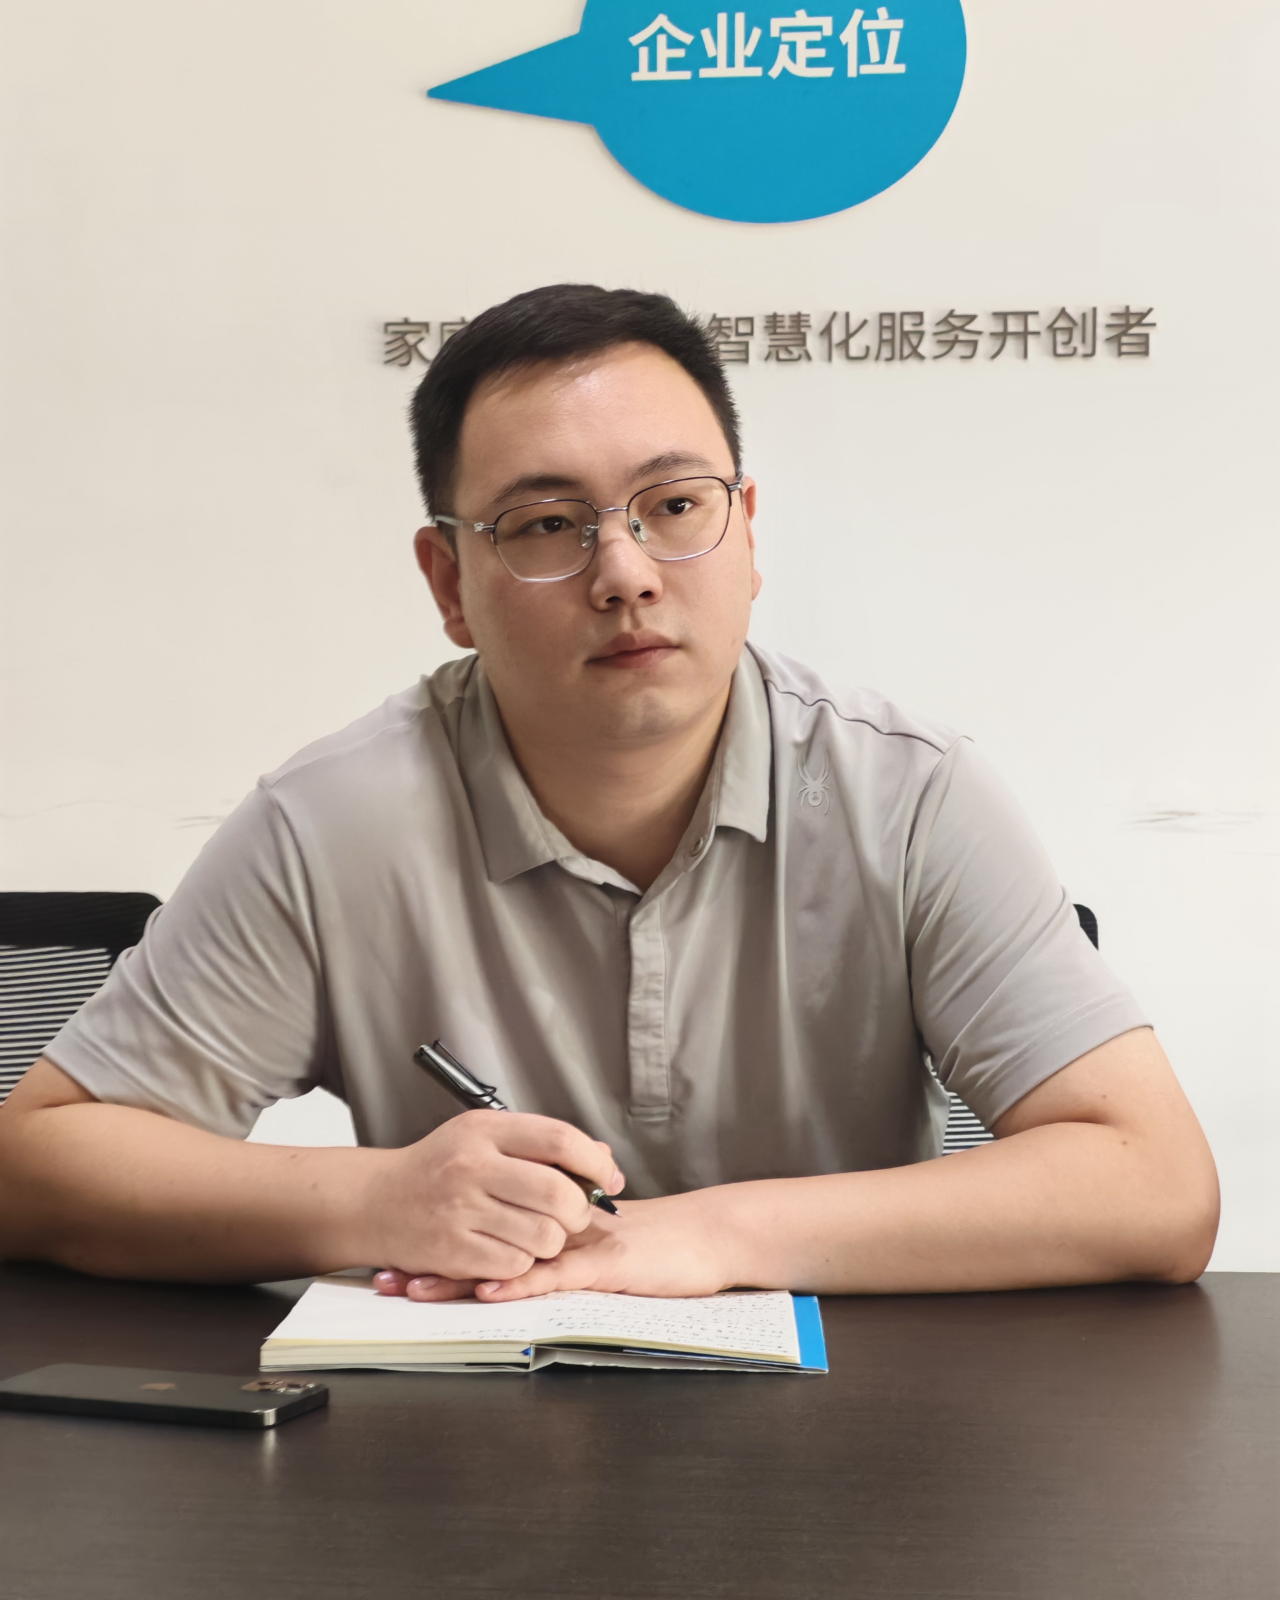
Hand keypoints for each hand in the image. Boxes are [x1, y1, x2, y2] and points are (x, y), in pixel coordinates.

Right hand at [362, 1110, 622, 1283]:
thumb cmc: (436, 1169)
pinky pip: (516, 1264)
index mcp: (484, 1130)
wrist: (373, 1202)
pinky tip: (507, 1248)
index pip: (559, 1139)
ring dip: (551, 1240)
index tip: (608, 1178)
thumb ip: (540, 1145)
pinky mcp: (453, 1251)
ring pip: (544, 1236)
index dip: (595, 1162)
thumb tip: (602, 1158)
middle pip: (559, 1193)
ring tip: (535, 1232)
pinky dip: (522, 1262)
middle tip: (572, 1215)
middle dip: (579, 1210)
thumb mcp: (483, 1137)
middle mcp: (472, 1166)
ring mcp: (461, 1210)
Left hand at [374, 1190, 742, 1302]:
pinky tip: (489, 1289)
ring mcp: (577, 1246)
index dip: (438, 1243)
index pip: (483, 1226)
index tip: (395, 1259)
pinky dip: (520, 1283)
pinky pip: (555, 1276)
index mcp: (549, 1220)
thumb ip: (555, 1242)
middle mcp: (555, 1228)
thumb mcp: (596, 1240)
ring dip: (461, 1276)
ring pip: (507, 1257)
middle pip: (483, 1241)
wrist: (705, 1237)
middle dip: (432, 1260)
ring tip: (416, 1288)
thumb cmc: (654, 1243)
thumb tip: (511, 1257)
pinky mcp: (603, 1266)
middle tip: (387, 1278)